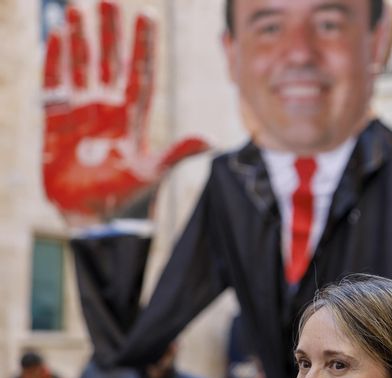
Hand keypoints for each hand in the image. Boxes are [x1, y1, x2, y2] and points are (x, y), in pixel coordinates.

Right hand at [42, 1, 209, 223]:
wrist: (90, 216)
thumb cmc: (125, 197)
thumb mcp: (153, 172)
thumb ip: (178, 153)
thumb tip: (210, 141)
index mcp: (133, 118)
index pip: (140, 73)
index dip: (143, 46)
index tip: (146, 16)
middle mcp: (107, 109)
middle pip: (109, 62)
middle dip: (110, 32)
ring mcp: (80, 113)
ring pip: (80, 67)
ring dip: (79, 39)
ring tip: (77, 9)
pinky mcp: (55, 122)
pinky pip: (54, 84)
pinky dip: (55, 61)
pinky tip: (57, 36)